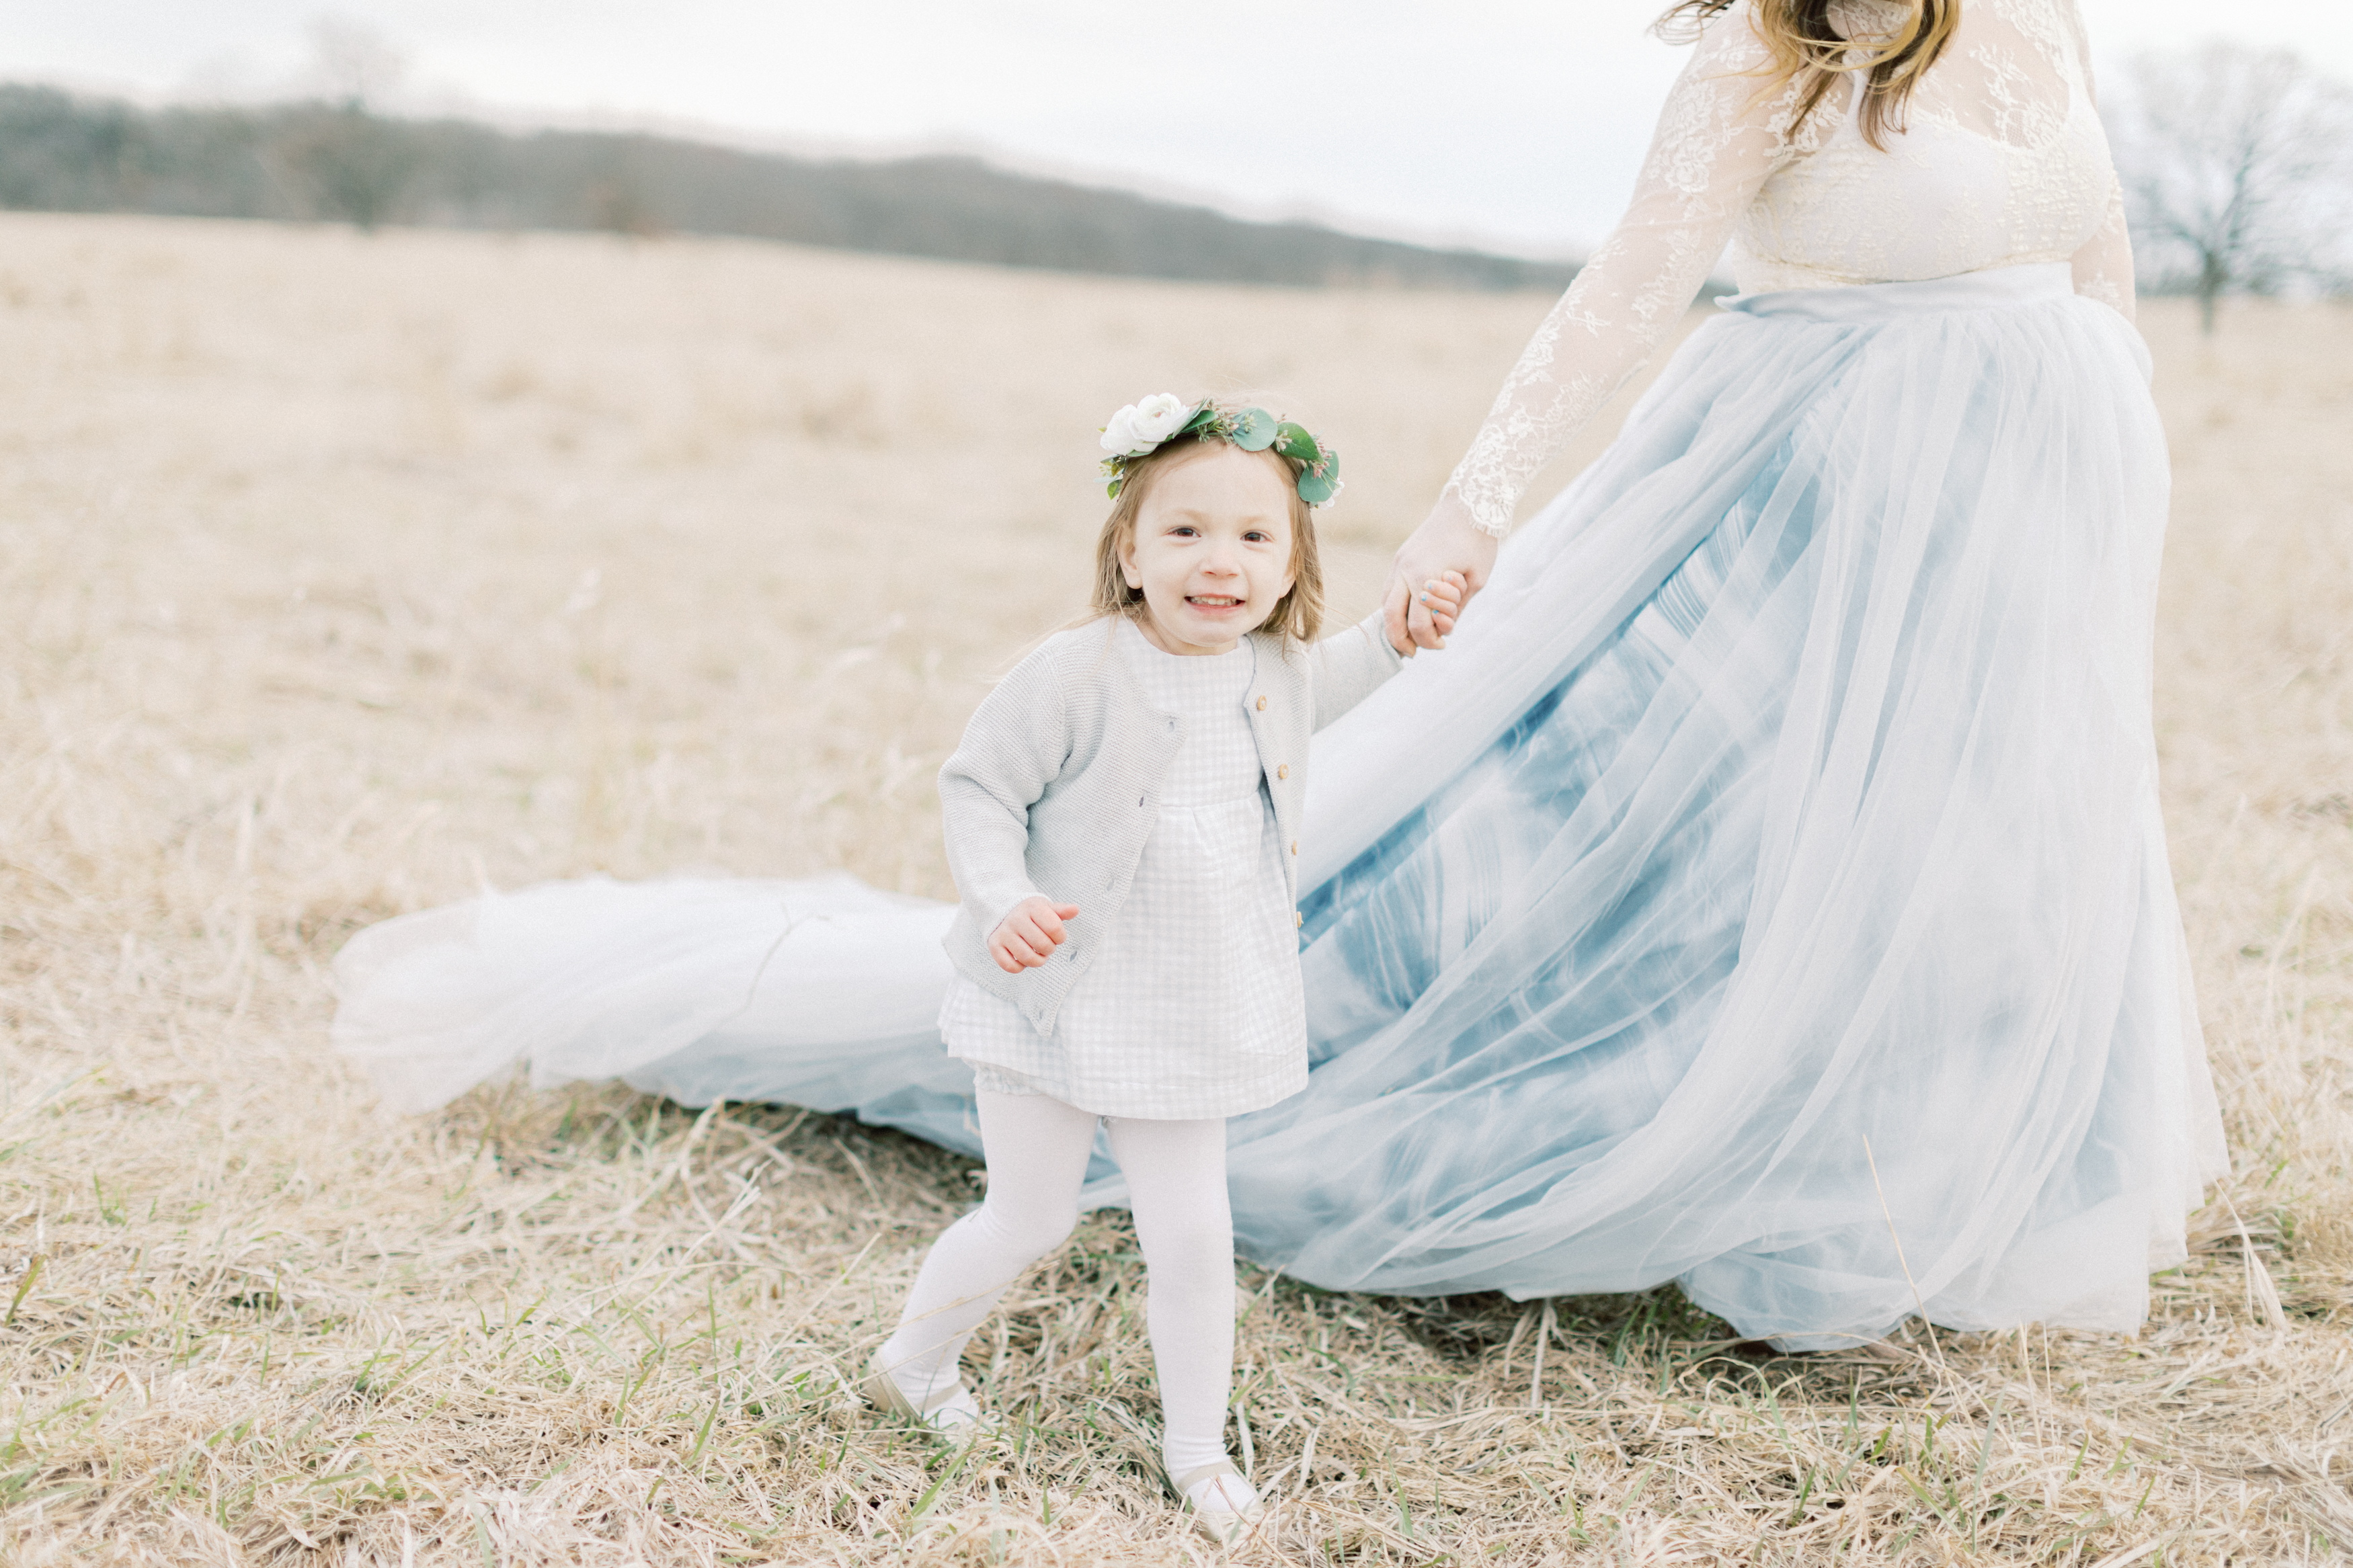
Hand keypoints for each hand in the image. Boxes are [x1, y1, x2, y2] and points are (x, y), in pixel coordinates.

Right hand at [988, 896, 1079, 972]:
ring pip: (1027, 958)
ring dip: (1038, 961)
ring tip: (1039, 955)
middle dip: (1050, 950)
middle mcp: (1016, 919)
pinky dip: (1020, 967)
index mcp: (1032, 907)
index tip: (1057, 936)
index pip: (1054, 928)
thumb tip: (1075, 910)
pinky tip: (1023, 960)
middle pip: (1042, 945)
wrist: (1003, 910)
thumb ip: (1061, 911)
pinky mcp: (994, 945)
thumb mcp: (1046, 908)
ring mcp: (1004, 932)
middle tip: (1047, 947)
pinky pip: (1010, 966)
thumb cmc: (1032, 913)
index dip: (1060, 937)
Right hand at [1383, 495, 1499, 652]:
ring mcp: (1398, 563)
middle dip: (1401, 640)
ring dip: (1394, 623)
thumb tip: (1441, 627)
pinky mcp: (1399, 558)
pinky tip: (1409, 613)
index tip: (1443, 644)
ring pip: (1385, 603)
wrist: (1468, 504)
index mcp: (1425, 577)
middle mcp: (1405, 570)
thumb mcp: (1476, 580)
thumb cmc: (1478, 542)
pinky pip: (1389, 589)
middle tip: (1413, 652)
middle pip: (1391, 618)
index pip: (1420, 624)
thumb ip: (1457, 607)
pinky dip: (1395, 606)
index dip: (1430, 641)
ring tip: (1409, 636)